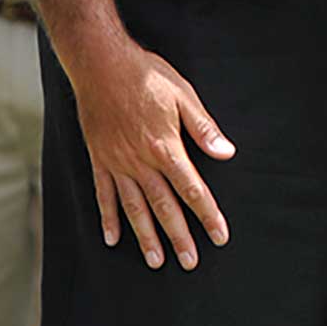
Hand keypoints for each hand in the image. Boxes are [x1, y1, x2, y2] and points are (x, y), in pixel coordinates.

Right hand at [71, 38, 235, 269]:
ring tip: (156, 261)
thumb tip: (226, 154)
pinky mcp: (99, 159)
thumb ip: (204, 129)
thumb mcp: (183, 96)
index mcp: (166, 147)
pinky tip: (112, 238)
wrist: (101, 63)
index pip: (192, 189)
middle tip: (190, 262)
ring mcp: (117, 163)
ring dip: (145, 236)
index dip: (207, 215)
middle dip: (179, 236)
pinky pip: (104, 195)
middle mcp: (141, 162)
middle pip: (164, 206)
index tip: (219, 236)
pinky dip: (108, 218)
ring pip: (134, 208)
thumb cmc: (146, 76)